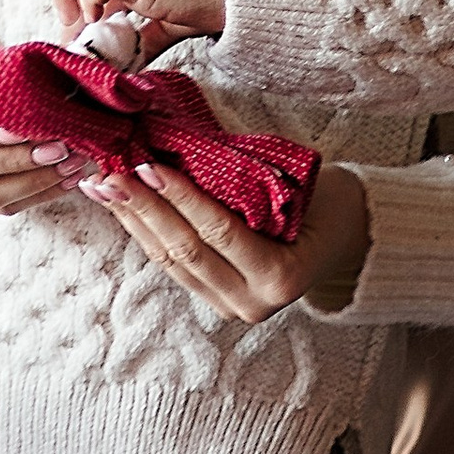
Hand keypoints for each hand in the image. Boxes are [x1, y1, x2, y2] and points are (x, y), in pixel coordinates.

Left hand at [77, 156, 369, 330]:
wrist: (349, 237)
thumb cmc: (329, 202)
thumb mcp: (300, 187)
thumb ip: (247, 179)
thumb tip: (184, 147)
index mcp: (282, 276)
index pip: (219, 232)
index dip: (181, 198)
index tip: (149, 165)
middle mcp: (253, 302)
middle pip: (185, 251)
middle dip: (144, 209)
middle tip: (111, 174)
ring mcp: (232, 306)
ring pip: (171, 262)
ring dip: (134, 221)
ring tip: (103, 188)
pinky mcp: (216, 300)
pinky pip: (174, 266)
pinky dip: (147, 234)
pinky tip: (125, 208)